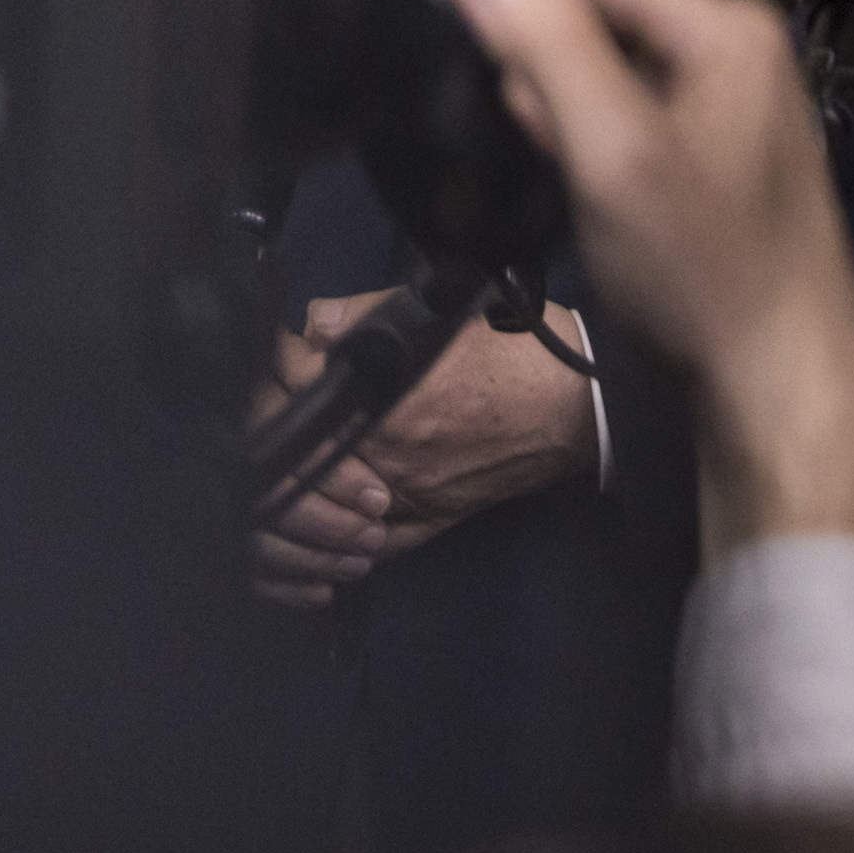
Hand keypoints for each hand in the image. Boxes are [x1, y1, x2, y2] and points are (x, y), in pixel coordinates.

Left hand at [243, 287, 597, 607]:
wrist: (577, 404)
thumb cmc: (511, 350)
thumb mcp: (433, 310)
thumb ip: (360, 314)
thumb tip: (309, 325)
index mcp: (379, 398)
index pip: (291, 385)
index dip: (277, 364)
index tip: (283, 355)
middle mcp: (384, 455)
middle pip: (294, 448)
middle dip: (277, 420)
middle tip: (280, 400)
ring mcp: (406, 495)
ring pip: (321, 505)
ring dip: (299, 479)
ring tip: (294, 453)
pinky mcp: (430, 520)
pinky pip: (368, 542)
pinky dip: (342, 531)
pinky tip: (329, 510)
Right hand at [430, 0, 853, 563]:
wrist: (784, 395)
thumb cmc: (710, 278)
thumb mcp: (616, 156)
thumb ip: (548, 44)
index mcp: (718, 30)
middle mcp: (725, 48)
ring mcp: (718, 102)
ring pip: (599, 37)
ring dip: (532, 24)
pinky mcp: (699, 152)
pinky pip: (612, 88)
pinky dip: (560, 83)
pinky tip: (525, 97)